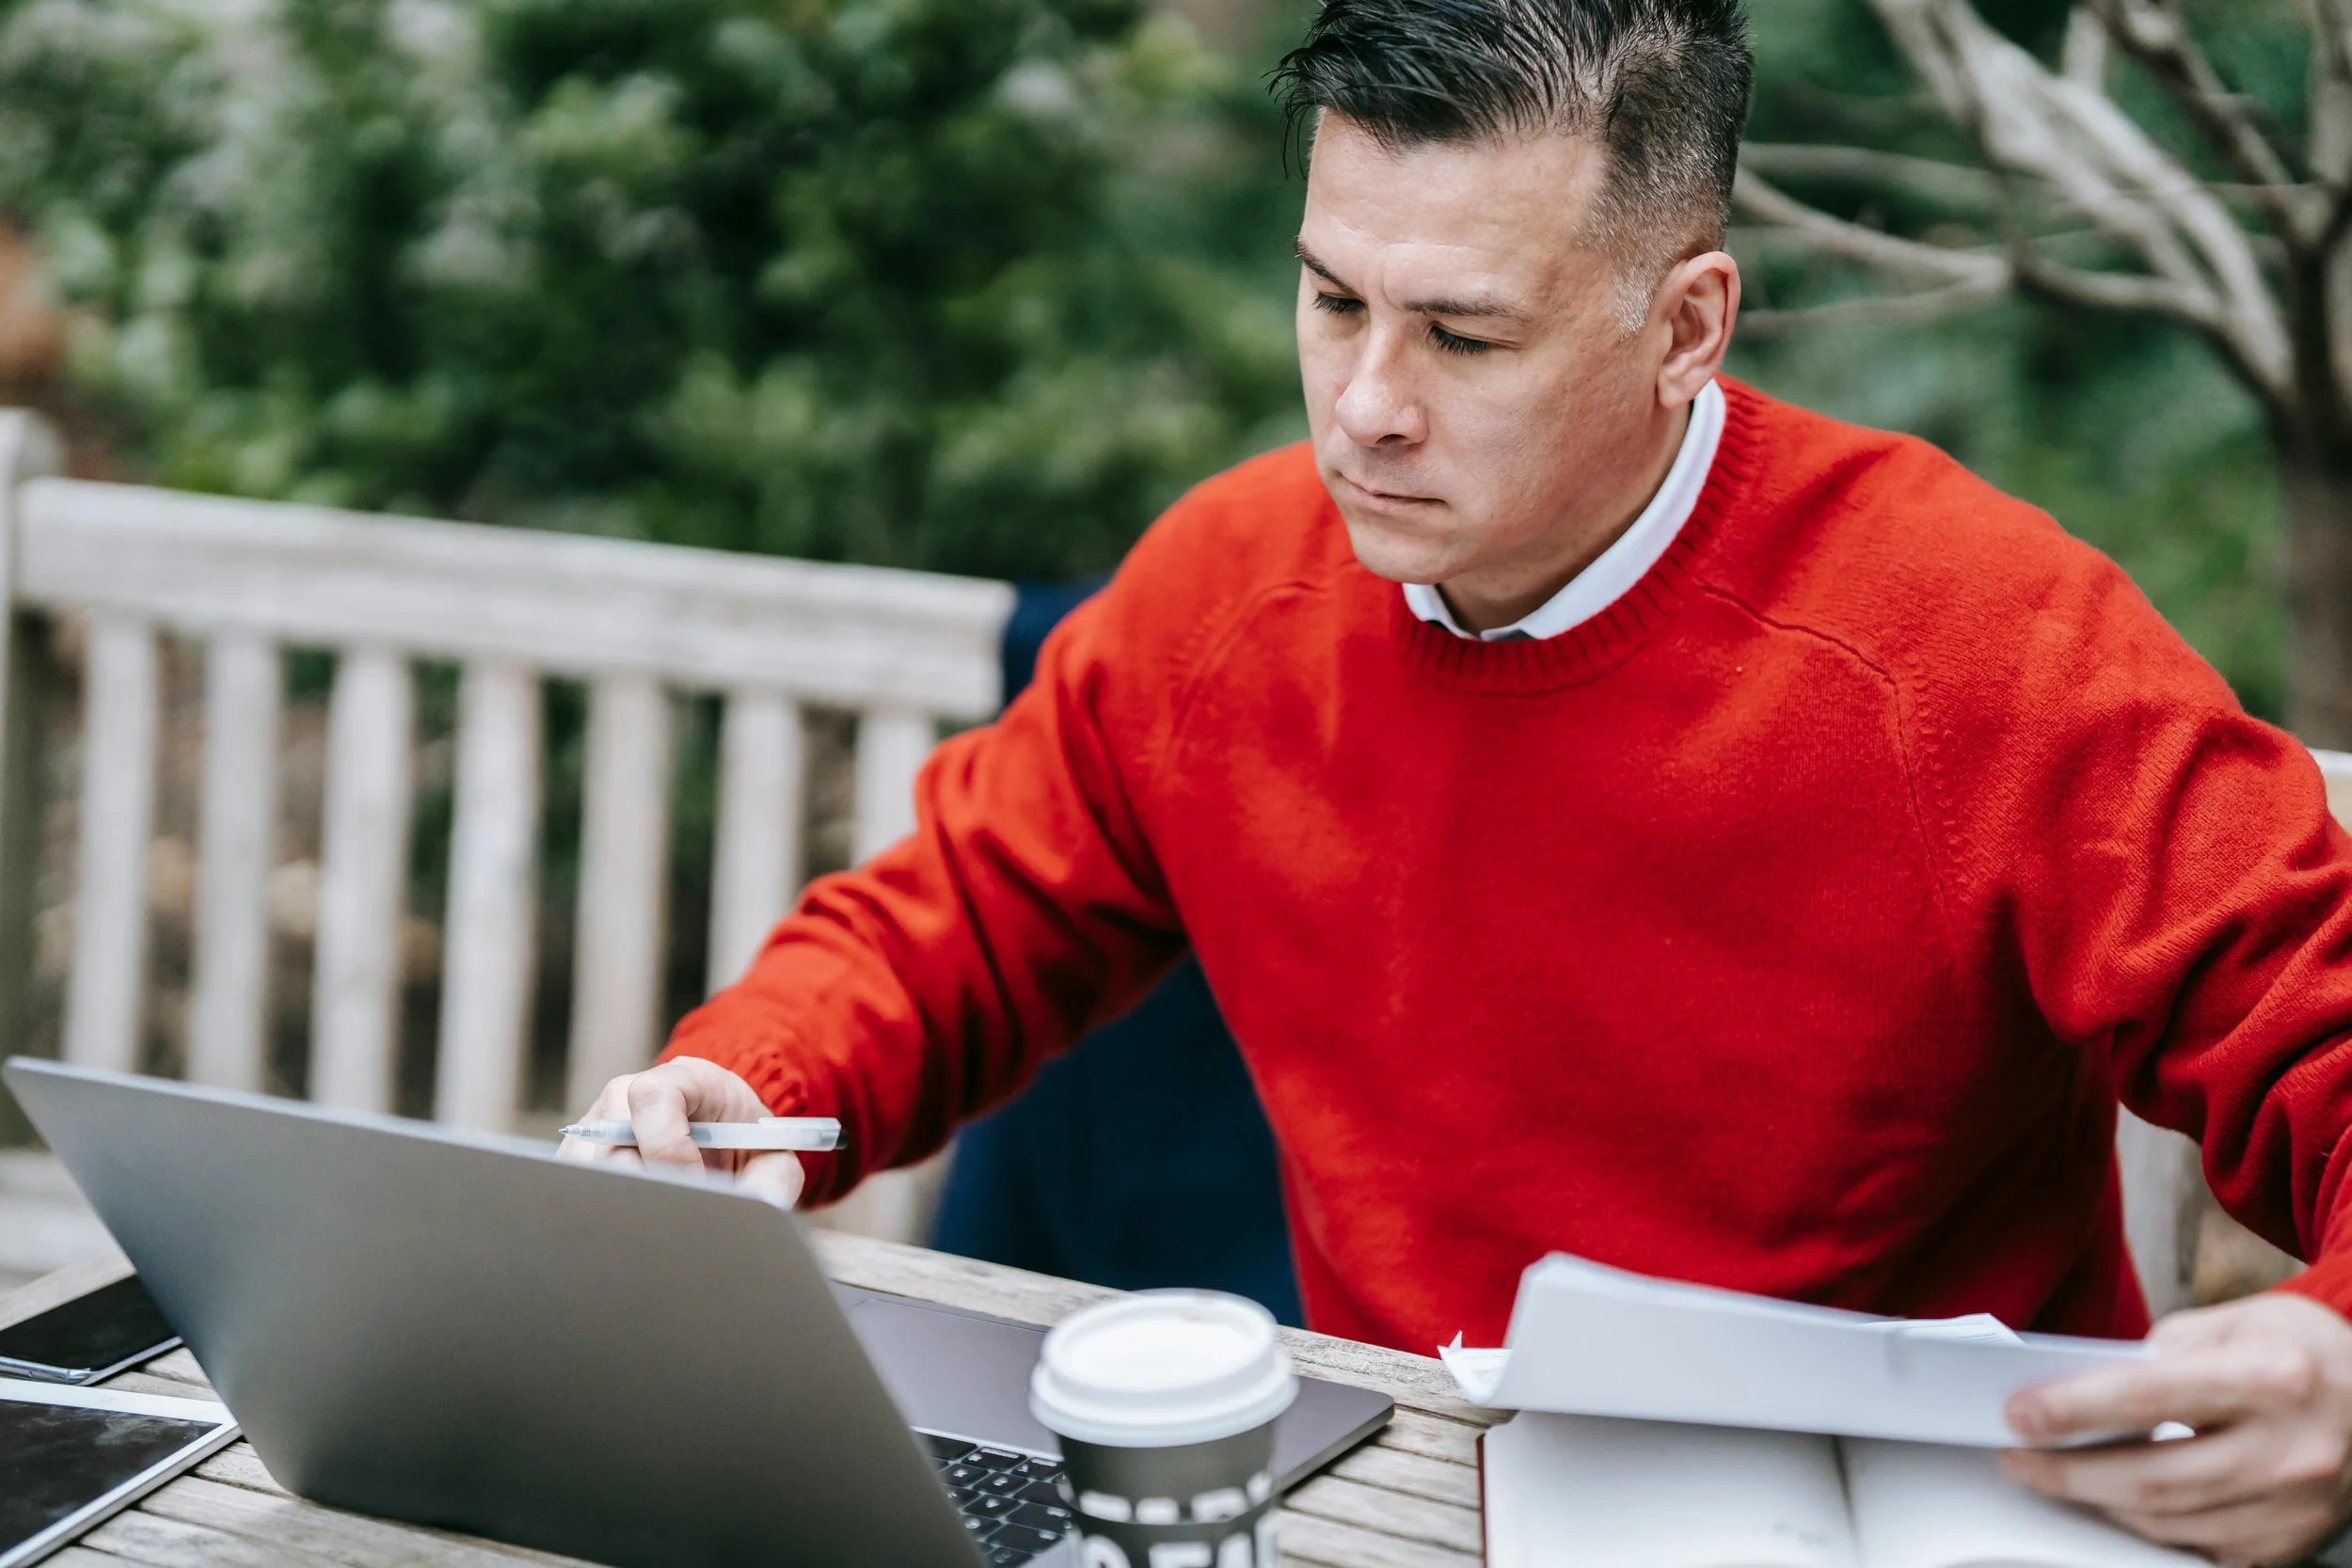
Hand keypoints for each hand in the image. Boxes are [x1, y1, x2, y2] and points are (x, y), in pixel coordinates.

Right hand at [557, 1055, 804, 1207]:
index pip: (652, 1095)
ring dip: (620, 1205)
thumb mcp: (774, 1159)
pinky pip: (571, 1187)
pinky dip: (599, 1213)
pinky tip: (632, 1226)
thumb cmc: (747, 1147)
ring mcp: (597, 1122)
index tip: (695, 1186)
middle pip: (610, 1142)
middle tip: (675, 1219)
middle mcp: (629, 1093)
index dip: (668, 1146)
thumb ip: (771, 1181)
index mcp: (683, 1078)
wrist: (723, 1143)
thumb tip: (748, 1212)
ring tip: (658, 1225)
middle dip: (645, 1188)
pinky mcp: (577, 1155)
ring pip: (585, 1171)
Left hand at [2000, 1293, 2351, 1564]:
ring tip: (2055, 1477)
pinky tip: (2114, 1506)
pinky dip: (2150, 1530)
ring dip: (2100, 1504)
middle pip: (2154, 1479)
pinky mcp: (2292, 1543)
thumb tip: (2082, 1394)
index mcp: (2274, 1380)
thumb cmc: (2296, 1351)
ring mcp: (2297, 1508)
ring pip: (2172, 1524)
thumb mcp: (2232, 1324)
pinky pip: (2202, 1550)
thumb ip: (2159, 1357)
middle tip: (2019, 1458)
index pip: (2150, 1399)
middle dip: (2070, 1473)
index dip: (2074, 1409)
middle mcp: (2292, 1451)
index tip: (2019, 1414)